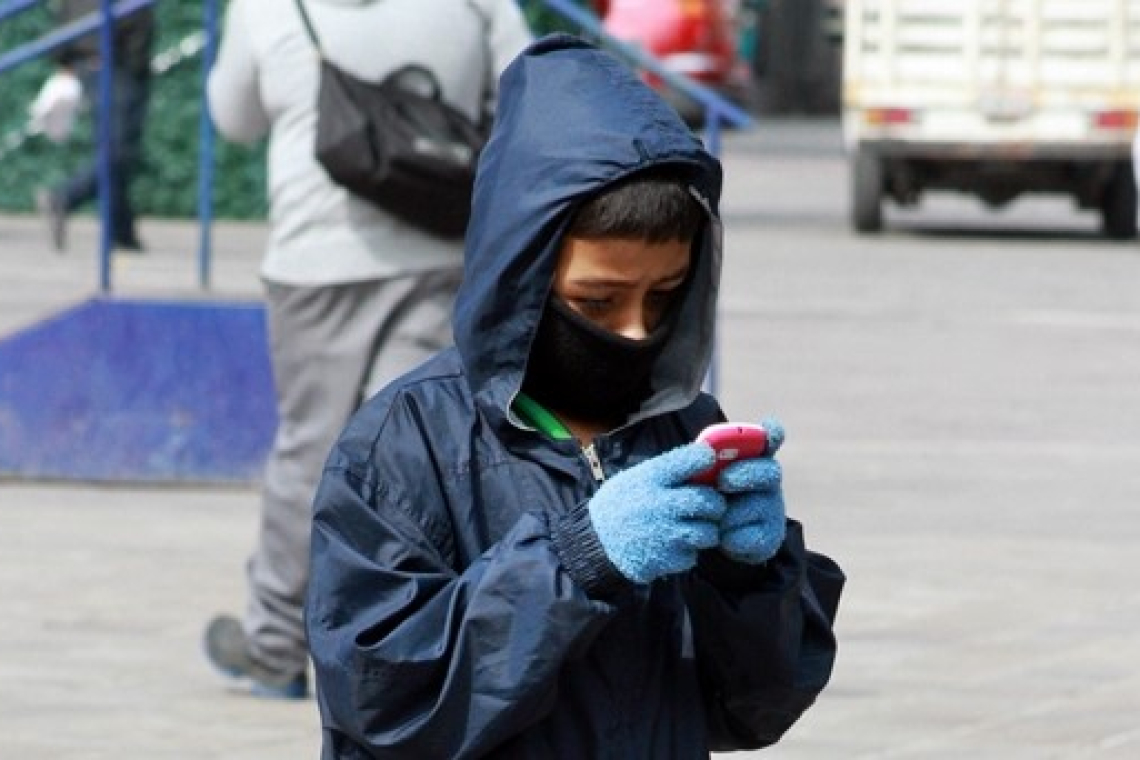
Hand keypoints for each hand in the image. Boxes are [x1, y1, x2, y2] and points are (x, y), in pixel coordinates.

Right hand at [589, 443, 727, 583]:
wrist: (596, 541)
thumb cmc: (620, 504)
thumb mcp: (636, 478)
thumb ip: (667, 471)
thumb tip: (705, 460)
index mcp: (651, 478)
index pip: (691, 459)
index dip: (705, 458)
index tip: (708, 461)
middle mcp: (660, 504)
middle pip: (708, 501)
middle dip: (714, 505)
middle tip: (709, 507)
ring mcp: (665, 534)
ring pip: (708, 532)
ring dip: (704, 532)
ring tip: (691, 529)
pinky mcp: (665, 559)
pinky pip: (693, 555)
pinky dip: (687, 553)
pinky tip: (673, 546)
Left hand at [716, 417, 786, 563]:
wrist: (708, 538)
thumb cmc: (705, 496)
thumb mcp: (700, 477)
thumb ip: (705, 461)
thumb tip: (705, 452)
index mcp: (751, 460)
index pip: (769, 440)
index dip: (772, 433)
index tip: (770, 427)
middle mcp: (768, 482)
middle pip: (770, 472)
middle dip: (746, 474)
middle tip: (723, 481)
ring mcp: (773, 509)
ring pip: (757, 506)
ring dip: (729, 513)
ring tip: (714, 517)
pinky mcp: (770, 537)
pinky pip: (750, 536)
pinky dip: (730, 538)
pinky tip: (723, 537)